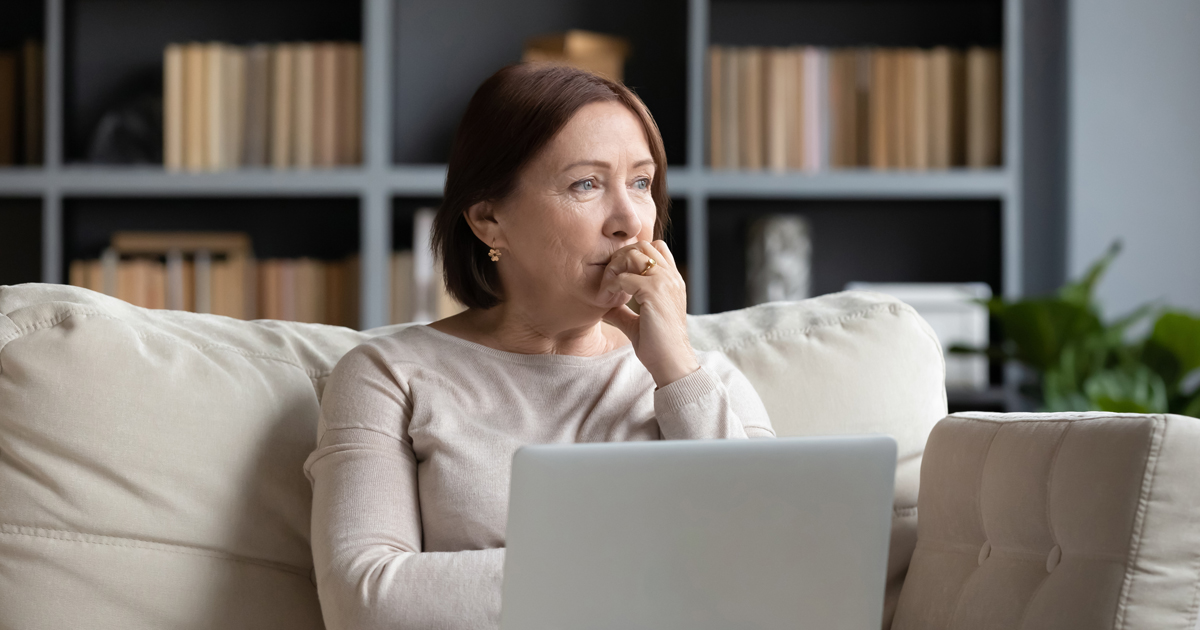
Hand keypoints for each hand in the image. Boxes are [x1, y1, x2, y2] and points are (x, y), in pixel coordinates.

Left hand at [600, 240, 699, 387]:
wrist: (671, 363)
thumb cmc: (658, 346)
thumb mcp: (638, 323)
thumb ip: (623, 310)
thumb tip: (604, 305)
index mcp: (671, 281)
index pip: (654, 249)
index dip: (632, 256)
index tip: (617, 278)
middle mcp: (671, 277)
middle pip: (642, 245)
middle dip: (620, 257)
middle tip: (609, 281)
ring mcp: (665, 282)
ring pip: (633, 254)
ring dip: (615, 268)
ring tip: (607, 289)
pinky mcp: (655, 292)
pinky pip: (625, 277)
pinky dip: (611, 286)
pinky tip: (607, 301)